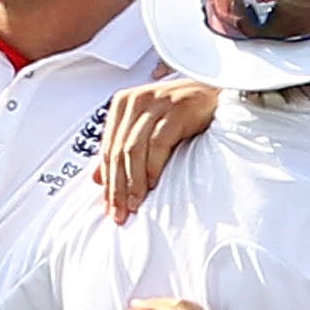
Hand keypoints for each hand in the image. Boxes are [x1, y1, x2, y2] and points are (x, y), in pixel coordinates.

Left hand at [97, 78, 220, 221]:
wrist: (213, 97)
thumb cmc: (179, 113)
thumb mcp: (146, 129)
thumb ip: (121, 149)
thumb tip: (96, 179)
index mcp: (122, 104)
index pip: (107, 149)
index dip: (107, 181)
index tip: (109, 205)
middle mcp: (136, 101)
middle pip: (118, 151)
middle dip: (117, 186)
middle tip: (119, 212)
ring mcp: (156, 103)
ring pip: (134, 149)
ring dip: (133, 181)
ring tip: (135, 204)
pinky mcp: (176, 110)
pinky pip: (158, 143)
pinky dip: (153, 166)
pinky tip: (152, 184)